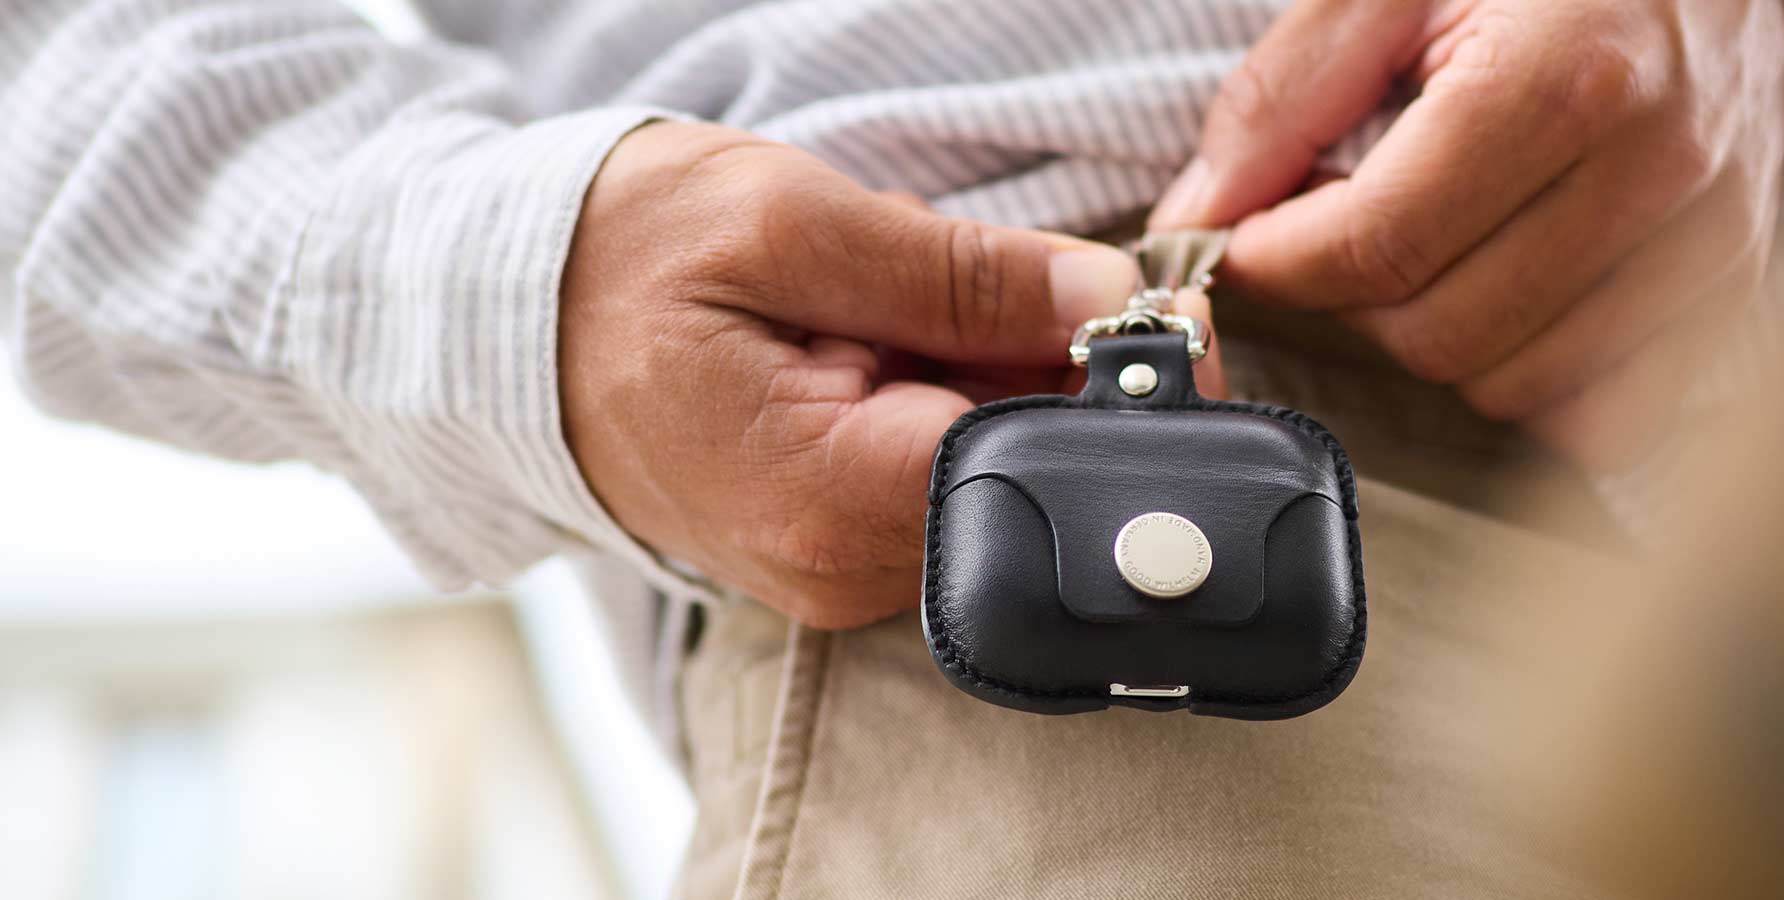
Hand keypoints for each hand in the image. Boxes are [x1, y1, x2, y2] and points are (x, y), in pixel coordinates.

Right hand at [562, 122, 1217, 627]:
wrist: (492, 315)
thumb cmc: (618, 256)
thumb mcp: (790, 223)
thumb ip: (961, 273)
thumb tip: (1108, 300)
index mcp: (831, 498)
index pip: (1042, 468)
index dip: (1120, 391)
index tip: (1164, 314)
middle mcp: (841, 567)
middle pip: (1031, 485)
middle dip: (1067, 381)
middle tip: (1055, 278)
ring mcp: (835, 570)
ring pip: (996, 482)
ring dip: (1007, 387)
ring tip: (933, 304)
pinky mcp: (832, 547)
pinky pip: (943, 482)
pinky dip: (958, 406)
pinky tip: (912, 343)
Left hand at [1152, 0, 1783, 469]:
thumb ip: (1285, 96)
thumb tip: (1198, 219)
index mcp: (1568, 74)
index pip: (1381, 245)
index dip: (1280, 260)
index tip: (1244, 240)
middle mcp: (1656, 167)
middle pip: (1442, 331)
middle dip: (1353, 298)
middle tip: (1339, 228)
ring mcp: (1710, 237)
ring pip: (1514, 386)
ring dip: (1439, 338)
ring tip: (1433, 245)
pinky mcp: (1738, 282)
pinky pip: (1609, 416)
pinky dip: (1537, 385)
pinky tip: (1508, 302)